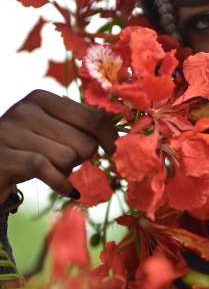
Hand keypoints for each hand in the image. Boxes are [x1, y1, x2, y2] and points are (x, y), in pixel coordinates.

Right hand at [0, 90, 115, 202]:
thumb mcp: (53, 131)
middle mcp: (24, 110)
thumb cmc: (27, 149)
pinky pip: (46, 169)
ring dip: (66, 171)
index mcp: (41, 98)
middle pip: (84, 141)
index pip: (93, 117)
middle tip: (66, 162)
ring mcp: (10, 132)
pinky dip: (61, 183)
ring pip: (67, 158)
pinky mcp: (2, 157)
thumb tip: (116, 134)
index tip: (112, 149)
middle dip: (82, 158)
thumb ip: (80, 126)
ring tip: (51, 170)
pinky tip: (67, 190)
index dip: (109, 137)